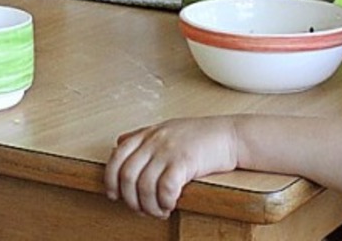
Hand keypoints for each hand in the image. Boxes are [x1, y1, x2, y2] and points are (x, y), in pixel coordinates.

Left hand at [105, 117, 239, 218]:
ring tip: (159, 211)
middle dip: (131, 199)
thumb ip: (143, 136)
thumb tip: (119, 143)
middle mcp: (154, 140)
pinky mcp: (185, 160)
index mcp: (147, 134)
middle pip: (127, 175)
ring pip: (144, 185)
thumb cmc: (201, 136)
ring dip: (149, 206)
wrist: (231, 135)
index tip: (115, 195)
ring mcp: (169, 149)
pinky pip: (165, 188)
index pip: (116, 157)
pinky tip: (171, 205)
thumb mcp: (166, 129)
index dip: (111, 180)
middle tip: (142, 209)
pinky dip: (164, 202)